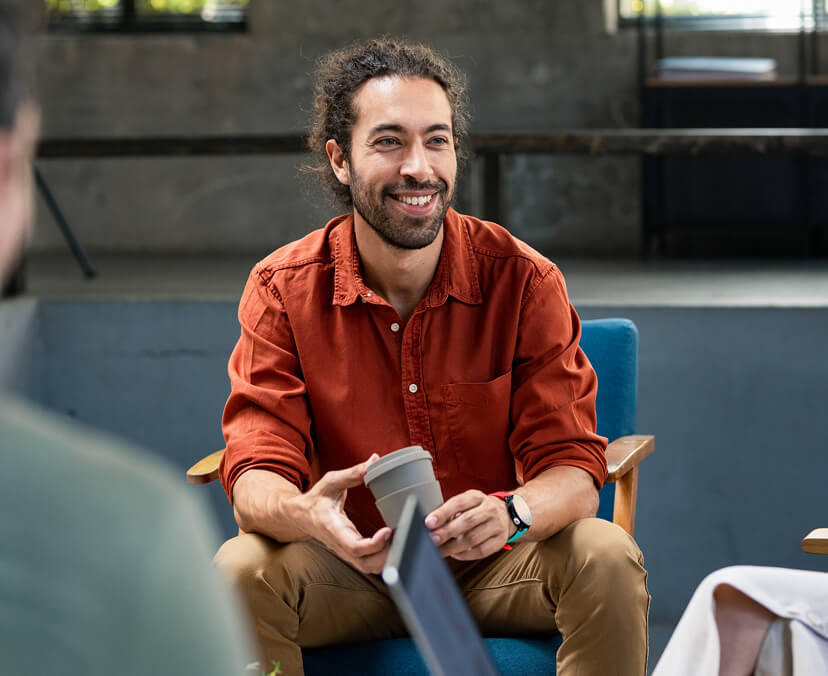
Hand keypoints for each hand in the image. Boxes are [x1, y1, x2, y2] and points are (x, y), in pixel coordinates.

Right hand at [292, 454, 391, 574]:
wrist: (300, 515)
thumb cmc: (316, 499)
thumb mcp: (331, 481)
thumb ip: (353, 473)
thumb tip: (375, 460)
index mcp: (334, 529)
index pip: (354, 547)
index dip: (374, 544)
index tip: (388, 531)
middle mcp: (341, 545)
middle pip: (365, 564)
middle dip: (387, 557)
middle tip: (403, 538)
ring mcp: (346, 551)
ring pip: (369, 567)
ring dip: (388, 559)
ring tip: (403, 540)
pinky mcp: (352, 552)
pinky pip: (369, 562)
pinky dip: (384, 557)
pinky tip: (396, 543)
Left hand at [425, 490, 512, 559]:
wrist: (507, 514)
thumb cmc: (478, 509)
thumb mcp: (467, 503)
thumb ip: (451, 512)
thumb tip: (432, 525)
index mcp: (477, 497)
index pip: (459, 503)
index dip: (443, 513)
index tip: (429, 522)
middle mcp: (489, 509)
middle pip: (467, 521)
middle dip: (447, 532)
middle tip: (433, 539)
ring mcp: (497, 525)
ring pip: (473, 538)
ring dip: (454, 547)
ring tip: (441, 550)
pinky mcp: (500, 540)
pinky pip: (481, 551)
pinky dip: (465, 555)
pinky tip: (455, 554)